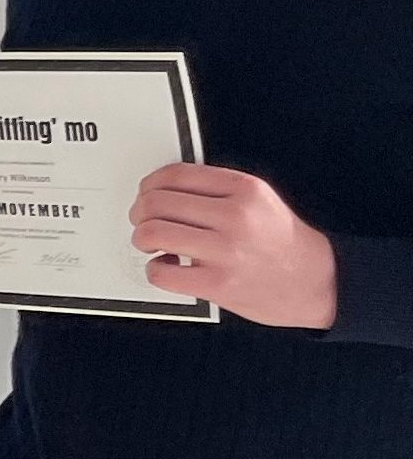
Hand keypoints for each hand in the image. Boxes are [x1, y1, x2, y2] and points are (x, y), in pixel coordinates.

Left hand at [133, 163, 337, 328]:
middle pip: (156, 202)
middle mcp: (236, 216)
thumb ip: (217, 189)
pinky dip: (155, 270)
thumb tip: (165, 187)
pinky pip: (161, 272)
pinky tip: (168, 266)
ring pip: (152, 232)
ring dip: (142, 238)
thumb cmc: (284, 243)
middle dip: (140, 212)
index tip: (146, 194)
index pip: (174, 175)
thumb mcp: (260, 200)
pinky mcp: (218, 284)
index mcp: (244, 189)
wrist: (318, 282)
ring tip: (153, 243)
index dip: (149, 185)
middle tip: (144, 221)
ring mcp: (226, 251)